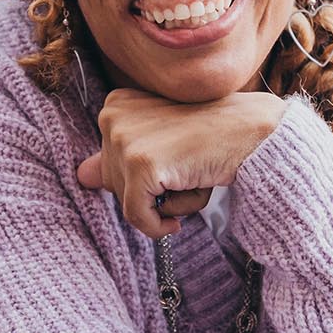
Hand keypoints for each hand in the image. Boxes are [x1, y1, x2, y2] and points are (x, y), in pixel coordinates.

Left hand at [76, 89, 288, 238]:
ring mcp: (125, 139)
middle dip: (152, 191)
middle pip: (113, 184)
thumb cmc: (212, 136)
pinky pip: (137, 217)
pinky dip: (158, 227)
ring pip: (127, 203)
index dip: (145, 178)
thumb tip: (80, 176)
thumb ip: (119, 157)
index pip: (107, 165)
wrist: (251, 131)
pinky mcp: (141, 165)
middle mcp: (112, 116)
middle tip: (188, 168)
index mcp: (114, 105)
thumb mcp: (160, 140)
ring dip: (164, 205)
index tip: (174, 163)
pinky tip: (177, 220)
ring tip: (191, 179)